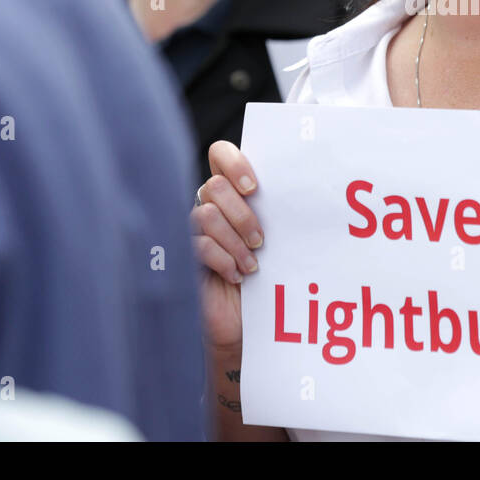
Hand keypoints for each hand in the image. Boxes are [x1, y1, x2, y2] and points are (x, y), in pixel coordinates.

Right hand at [190, 140, 264, 351]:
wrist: (246, 324)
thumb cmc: (264, 281)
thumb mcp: (275, 243)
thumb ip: (274, 214)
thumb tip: (297, 192)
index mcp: (232, 195)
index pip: (220, 155)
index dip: (234, 163)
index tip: (254, 188)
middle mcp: (209, 207)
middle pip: (214, 186)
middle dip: (242, 214)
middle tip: (261, 240)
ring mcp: (191, 231)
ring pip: (206, 215)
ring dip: (234, 241)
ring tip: (252, 265)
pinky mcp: (182, 256)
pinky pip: (198, 244)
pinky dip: (223, 260)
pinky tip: (236, 275)